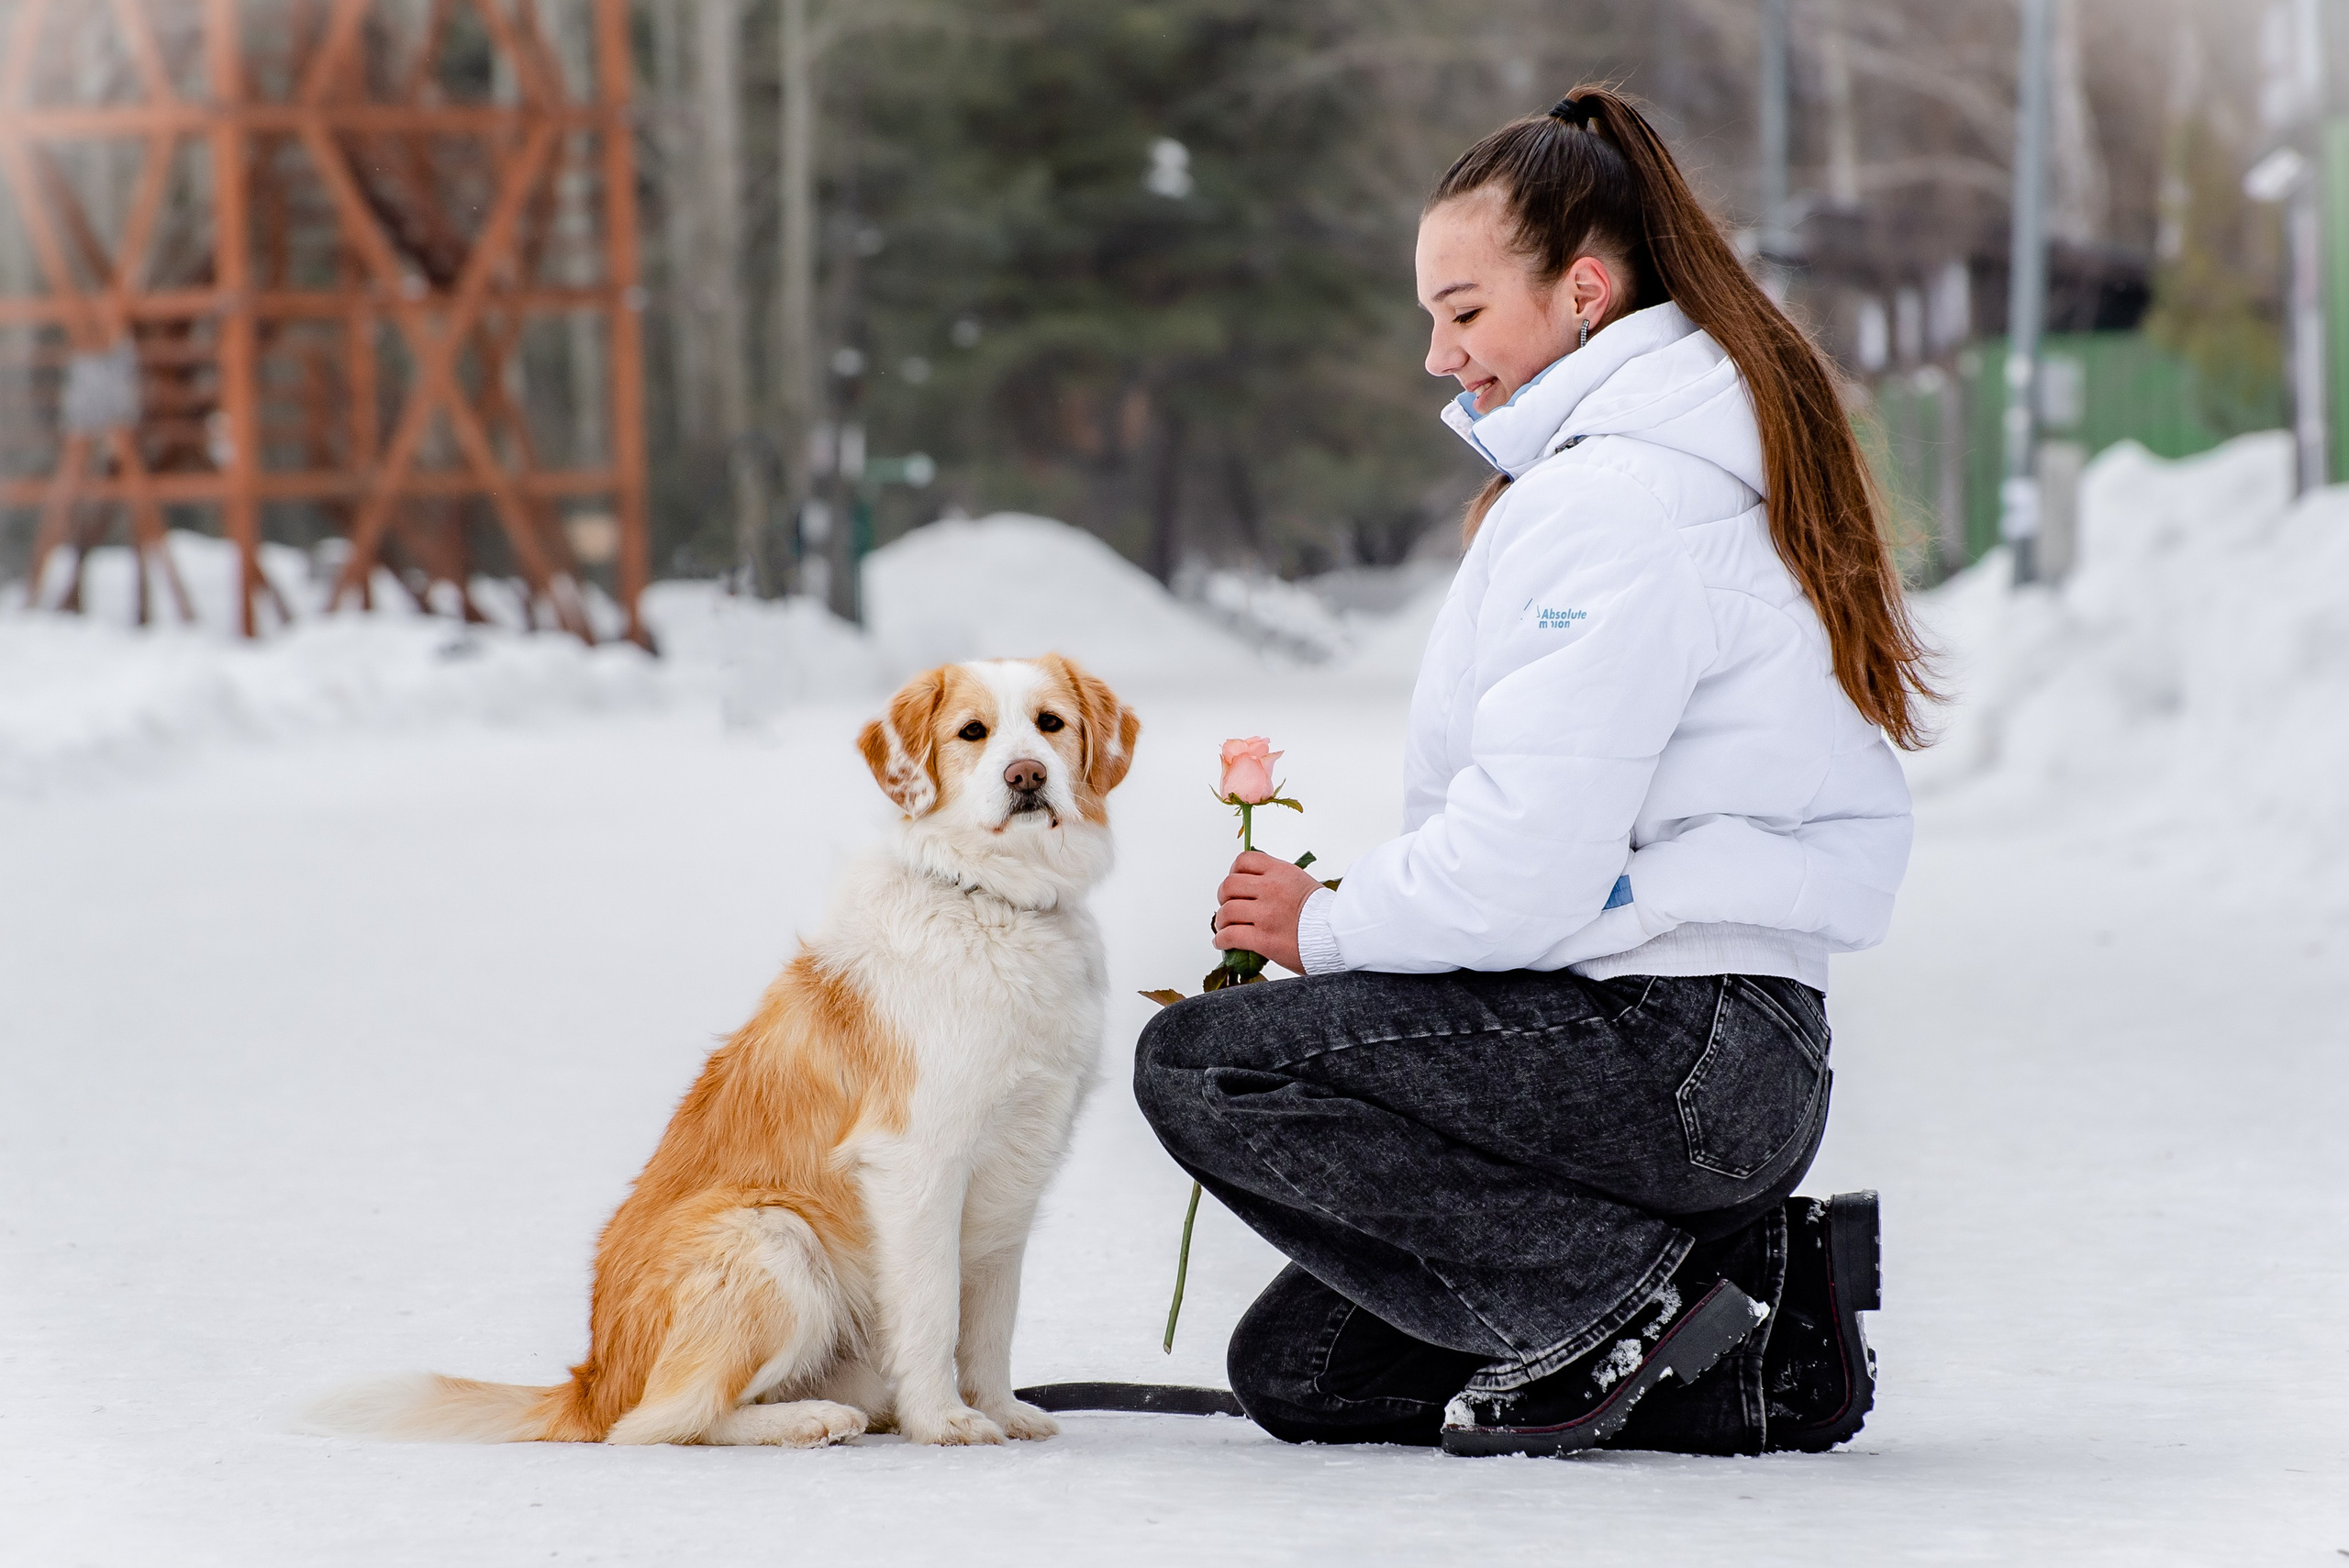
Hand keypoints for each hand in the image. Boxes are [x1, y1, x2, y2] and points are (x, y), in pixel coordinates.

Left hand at [1213, 851, 1321, 974]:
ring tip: (1225, 926)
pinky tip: (1223, 942)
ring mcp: (1266, 914)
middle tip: (1228, 905)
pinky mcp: (1264, 939)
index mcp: (1281, 872)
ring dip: (1221, 920)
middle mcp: (1271, 889)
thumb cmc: (1325, 914)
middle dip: (1224, 896)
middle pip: (1229, 885)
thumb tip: (1255, 885)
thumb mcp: (1302, 882)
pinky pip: (1231, 936)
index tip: (1235, 882)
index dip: (1234, 872)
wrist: (1340, 936)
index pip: (1244, 860)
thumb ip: (1278, 880)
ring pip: (1227, 911)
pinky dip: (1222, 940)